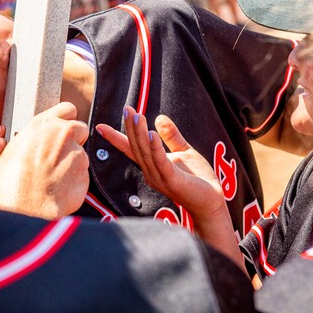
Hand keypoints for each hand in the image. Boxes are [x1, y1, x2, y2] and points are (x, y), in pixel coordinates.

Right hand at [0, 102, 89, 219]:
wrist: (25, 210)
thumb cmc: (9, 184)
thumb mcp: (2, 159)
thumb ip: (15, 149)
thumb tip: (7, 151)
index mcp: (42, 125)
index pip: (67, 108)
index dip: (66, 119)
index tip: (62, 130)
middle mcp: (63, 134)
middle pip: (81, 128)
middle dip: (75, 139)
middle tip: (61, 154)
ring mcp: (77, 153)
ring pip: (82, 154)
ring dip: (73, 163)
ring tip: (54, 178)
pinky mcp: (85, 174)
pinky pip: (83, 175)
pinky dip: (75, 181)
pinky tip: (60, 190)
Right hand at [97, 107, 225, 219]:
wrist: (212, 203)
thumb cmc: (198, 180)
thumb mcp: (184, 152)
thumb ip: (172, 137)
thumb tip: (159, 117)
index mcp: (151, 166)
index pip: (130, 149)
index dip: (116, 137)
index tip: (100, 126)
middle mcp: (150, 172)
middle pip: (136, 147)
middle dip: (130, 127)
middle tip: (127, 109)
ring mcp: (160, 178)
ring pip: (145, 153)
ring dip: (140, 133)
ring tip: (136, 116)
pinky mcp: (173, 181)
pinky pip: (161, 162)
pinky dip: (155, 147)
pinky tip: (152, 134)